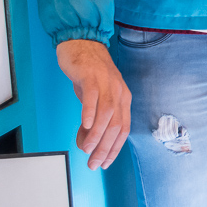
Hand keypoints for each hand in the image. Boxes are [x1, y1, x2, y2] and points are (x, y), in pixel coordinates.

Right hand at [56, 39, 131, 169]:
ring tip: (87, 149)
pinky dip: (90, 112)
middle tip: (93, 163)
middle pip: (116, 125)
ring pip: (107, 114)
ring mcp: (107, 83)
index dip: (115, 149)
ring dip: (97, 134)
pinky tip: (85, 125)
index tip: (104, 163)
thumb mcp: (93, 99)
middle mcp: (119, 93)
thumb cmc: (89, 73)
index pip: (123, 129)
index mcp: (123, 100)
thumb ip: (92, 120)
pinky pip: (93, 96)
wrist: (82, 44)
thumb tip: (87, 143)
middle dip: (105, 148)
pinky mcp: (92, 76)